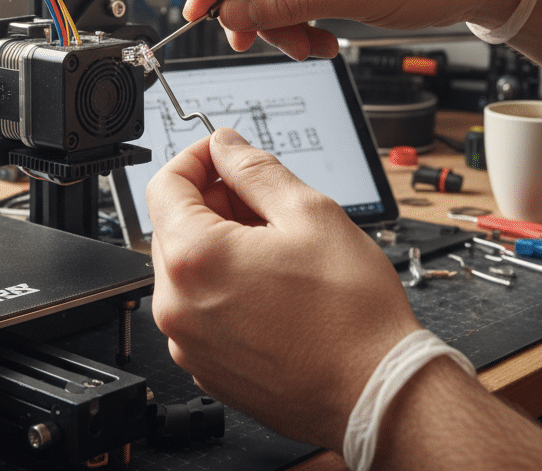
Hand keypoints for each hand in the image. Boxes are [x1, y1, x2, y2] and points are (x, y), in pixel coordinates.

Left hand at [147, 128, 420, 450]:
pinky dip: (224, 284)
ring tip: (278, 246)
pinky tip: (272, 283)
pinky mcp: (205, 366)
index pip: (165, 184)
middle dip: (215, 201)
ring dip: (221, 242)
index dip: (196, 157)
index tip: (223, 153)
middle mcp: (177, 306)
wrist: (376, 395)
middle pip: (174, 225)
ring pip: (188, 267)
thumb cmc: (351, 316)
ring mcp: (188, 342)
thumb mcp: (309, 213)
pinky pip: (199, 307)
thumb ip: (255, 169)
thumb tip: (226, 146)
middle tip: (265, 202)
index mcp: (194, 260)